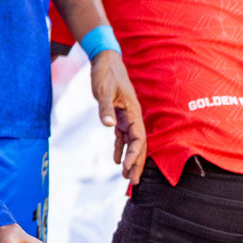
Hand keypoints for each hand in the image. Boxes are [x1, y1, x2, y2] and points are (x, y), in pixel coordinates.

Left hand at [90, 49, 146, 182]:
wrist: (105, 61)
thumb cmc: (105, 74)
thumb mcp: (102, 90)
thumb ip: (105, 108)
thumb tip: (109, 126)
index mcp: (133, 112)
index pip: (138, 138)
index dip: (134, 154)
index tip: (127, 168)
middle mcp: (133, 116)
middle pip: (139, 144)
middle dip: (137, 163)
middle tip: (134, 182)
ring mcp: (126, 117)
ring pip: (131, 142)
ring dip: (130, 159)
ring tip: (127, 176)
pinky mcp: (118, 115)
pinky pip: (122, 136)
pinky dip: (120, 148)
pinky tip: (116, 161)